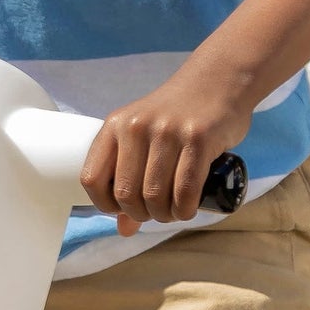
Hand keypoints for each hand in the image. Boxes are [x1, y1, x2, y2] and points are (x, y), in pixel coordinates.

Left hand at [80, 69, 251, 233]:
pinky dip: (185, 209)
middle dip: (142, 214)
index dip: (105, 205)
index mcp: (115, 125)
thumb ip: (130, 179)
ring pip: (155, 196)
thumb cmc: (177, 115)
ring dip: (165, 215)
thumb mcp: (144, 138)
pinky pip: (185, 190)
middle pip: (126, 194)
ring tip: (173, 211)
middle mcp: (136, 127)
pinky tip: (187, 209)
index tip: (124, 208)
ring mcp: (167, 132)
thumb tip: (123, 229)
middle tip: (156, 212)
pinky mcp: (198, 138)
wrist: (217, 80)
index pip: (91, 179)